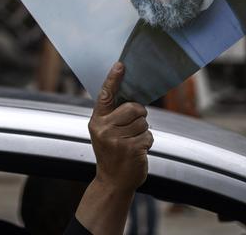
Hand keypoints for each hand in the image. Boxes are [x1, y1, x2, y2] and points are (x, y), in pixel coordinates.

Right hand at [88, 61, 152, 190]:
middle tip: (133, 127)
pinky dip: (147, 143)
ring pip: (143, 123)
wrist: (112, 181)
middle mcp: (104, 128)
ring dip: (143, 132)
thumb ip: (112, 116)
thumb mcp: (104, 133)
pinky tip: (137, 152)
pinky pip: (149, 136)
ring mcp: (117, 139)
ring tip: (132, 143)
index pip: (106, 95)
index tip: (121, 64)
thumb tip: (132, 100)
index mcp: (97, 120)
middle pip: (133, 108)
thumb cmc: (112, 153)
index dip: (113, 79)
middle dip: (139, 115)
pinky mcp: (131, 149)